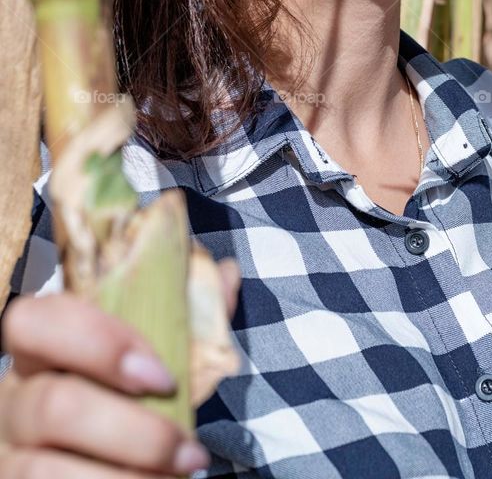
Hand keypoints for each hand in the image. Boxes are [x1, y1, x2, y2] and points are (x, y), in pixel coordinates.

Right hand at [0, 257, 240, 476]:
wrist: (110, 456)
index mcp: (39, 348)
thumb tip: (228, 274)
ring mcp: (11, 454)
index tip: (163, 375)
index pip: (34, 322)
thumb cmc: (130, 395)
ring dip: (124, 478)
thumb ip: (188, 312)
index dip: (98, 343)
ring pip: (44, 469)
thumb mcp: (152, 352)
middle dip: (133, 431)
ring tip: (179, 475)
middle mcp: (14, 400)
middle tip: (187, 448)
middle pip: (53, 406)